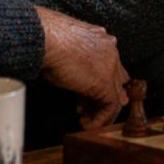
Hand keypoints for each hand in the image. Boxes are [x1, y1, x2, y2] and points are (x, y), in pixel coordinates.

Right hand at [36, 6, 128, 128]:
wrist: (46, 38)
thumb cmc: (46, 38)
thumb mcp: (63, 46)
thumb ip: (73, 56)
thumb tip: (66, 70)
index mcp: (101, 39)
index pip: (109, 65)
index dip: (97, 83)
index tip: (82, 95)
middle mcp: (111, 51)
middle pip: (116, 80)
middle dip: (101, 96)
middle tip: (86, 109)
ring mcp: (110, 67)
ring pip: (117, 94)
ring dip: (102, 111)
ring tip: (87, 121)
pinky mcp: (105, 83)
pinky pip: (111, 106)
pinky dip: (101, 119)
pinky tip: (88, 124)